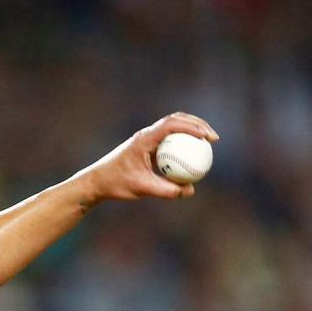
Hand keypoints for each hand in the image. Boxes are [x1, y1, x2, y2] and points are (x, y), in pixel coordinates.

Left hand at [74, 112, 218, 203]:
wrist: (97, 182)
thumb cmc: (117, 183)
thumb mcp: (142, 189)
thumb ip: (167, 191)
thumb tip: (190, 190)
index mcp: (143, 139)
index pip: (171, 125)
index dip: (192, 127)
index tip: (207, 137)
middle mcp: (145, 135)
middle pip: (175, 119)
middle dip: (197, 124)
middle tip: (213, 138)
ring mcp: (145, 139)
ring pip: (172, 127)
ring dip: (191, 129)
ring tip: (208, 142)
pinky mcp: (146, 146)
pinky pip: (168, 140)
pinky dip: (182, 142)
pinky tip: (193, 155)